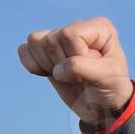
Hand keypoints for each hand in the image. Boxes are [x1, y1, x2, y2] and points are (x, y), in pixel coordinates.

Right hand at [17, 17, 134, 126]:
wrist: (102, 106)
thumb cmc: (111, 88)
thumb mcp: (108, 78)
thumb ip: (83, 68)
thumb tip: (57, 70)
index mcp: (99, 27)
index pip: (69, 35)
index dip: (75, 57)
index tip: (93, 70)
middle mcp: (78, 27)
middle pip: (50, 41)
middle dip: (62, 64)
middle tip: (81, 75)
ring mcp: (59, 36)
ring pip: (35, 41)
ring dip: (48, 65)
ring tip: (68, 74)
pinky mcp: (44, 49)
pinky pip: (24, 50)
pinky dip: (34, 66)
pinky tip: (52, 73)